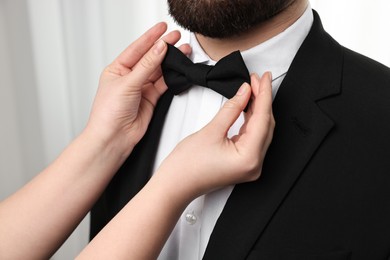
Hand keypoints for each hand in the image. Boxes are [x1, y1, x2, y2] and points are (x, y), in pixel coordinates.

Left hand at [86, 22, 190, 156]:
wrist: (114, 137)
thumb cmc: (108, 113)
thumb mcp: (127, 84)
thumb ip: (146, 66)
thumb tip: (158, 49)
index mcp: (117, 69)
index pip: (136, 49)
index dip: (150, 37)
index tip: (162, 28)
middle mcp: (129, 78)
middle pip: (149, 58)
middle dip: (163, 47)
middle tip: (176, 37)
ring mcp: (141, 88)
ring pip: (158, 71)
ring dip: (169, 62)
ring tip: (182, 52)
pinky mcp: (151, 99)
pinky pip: (163, 84)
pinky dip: (171, 77)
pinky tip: (177, 69)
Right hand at [156, 72, 274, 198]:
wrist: (175, 185)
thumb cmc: (187, 166)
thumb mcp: (211, 130)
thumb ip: (232, 108)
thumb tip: (245, 92)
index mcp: (249, 158)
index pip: (263, 119)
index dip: (264, 94)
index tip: (264, 78)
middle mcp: (254, 164)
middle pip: (265, 124)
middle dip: (262, 100)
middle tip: (257, 80)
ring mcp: (249, 165)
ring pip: (260, 130)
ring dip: (257, 109)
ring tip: (252, 89)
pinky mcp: (243, 163)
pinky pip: (252, 137)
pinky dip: (251, 121)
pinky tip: (248, 107)